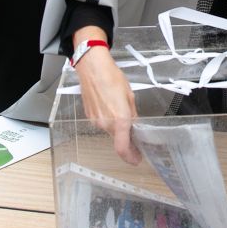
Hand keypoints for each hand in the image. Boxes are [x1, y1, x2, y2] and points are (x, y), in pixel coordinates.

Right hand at [73, 28, 140, 164]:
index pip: (123, 148)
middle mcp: (106, 123)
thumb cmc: (112, 77)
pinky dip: (109, 120)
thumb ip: (133, 114)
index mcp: (120, 119)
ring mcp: (96, 121)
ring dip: (118, 128)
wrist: (93, 69)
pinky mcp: (90, 116)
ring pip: (110, 131)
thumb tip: (135, 125)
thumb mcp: (129, 96)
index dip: (130, 157)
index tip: (137, 159)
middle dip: (127, 140)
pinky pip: (102, 123)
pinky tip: (111, 108)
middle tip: (135, 137)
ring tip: (122, 112)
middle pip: (118, 140)